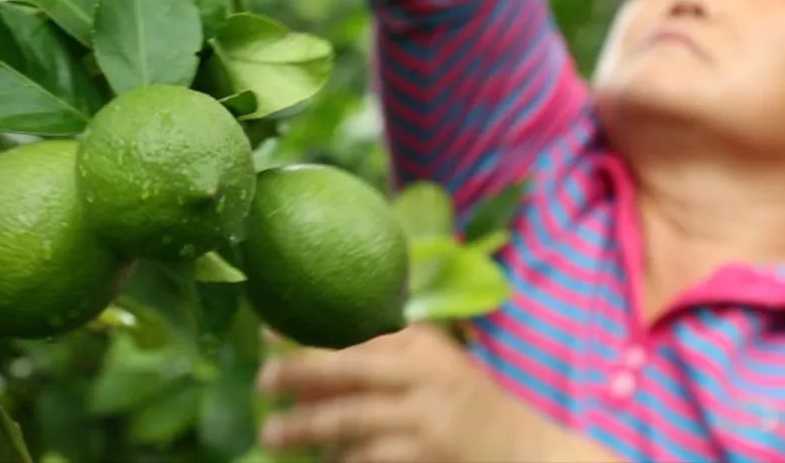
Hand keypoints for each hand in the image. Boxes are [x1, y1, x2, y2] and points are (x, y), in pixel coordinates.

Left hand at [256, 324, 538, 462]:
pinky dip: (342, 461)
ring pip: (354, 423)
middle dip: (301, 374)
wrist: (522, 453)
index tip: (266, 335)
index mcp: (422, 347)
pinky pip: (370, 460)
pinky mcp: (425, 458)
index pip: (357, 334)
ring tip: (272, 433)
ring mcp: (425, 422)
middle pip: (351, 371)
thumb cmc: (464, 404)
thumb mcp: (434, 365)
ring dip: (308, 428)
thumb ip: (386, 352)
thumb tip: (308, 357)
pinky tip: (322, 462)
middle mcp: (424, 377)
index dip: (309, 335)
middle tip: (262, 382)